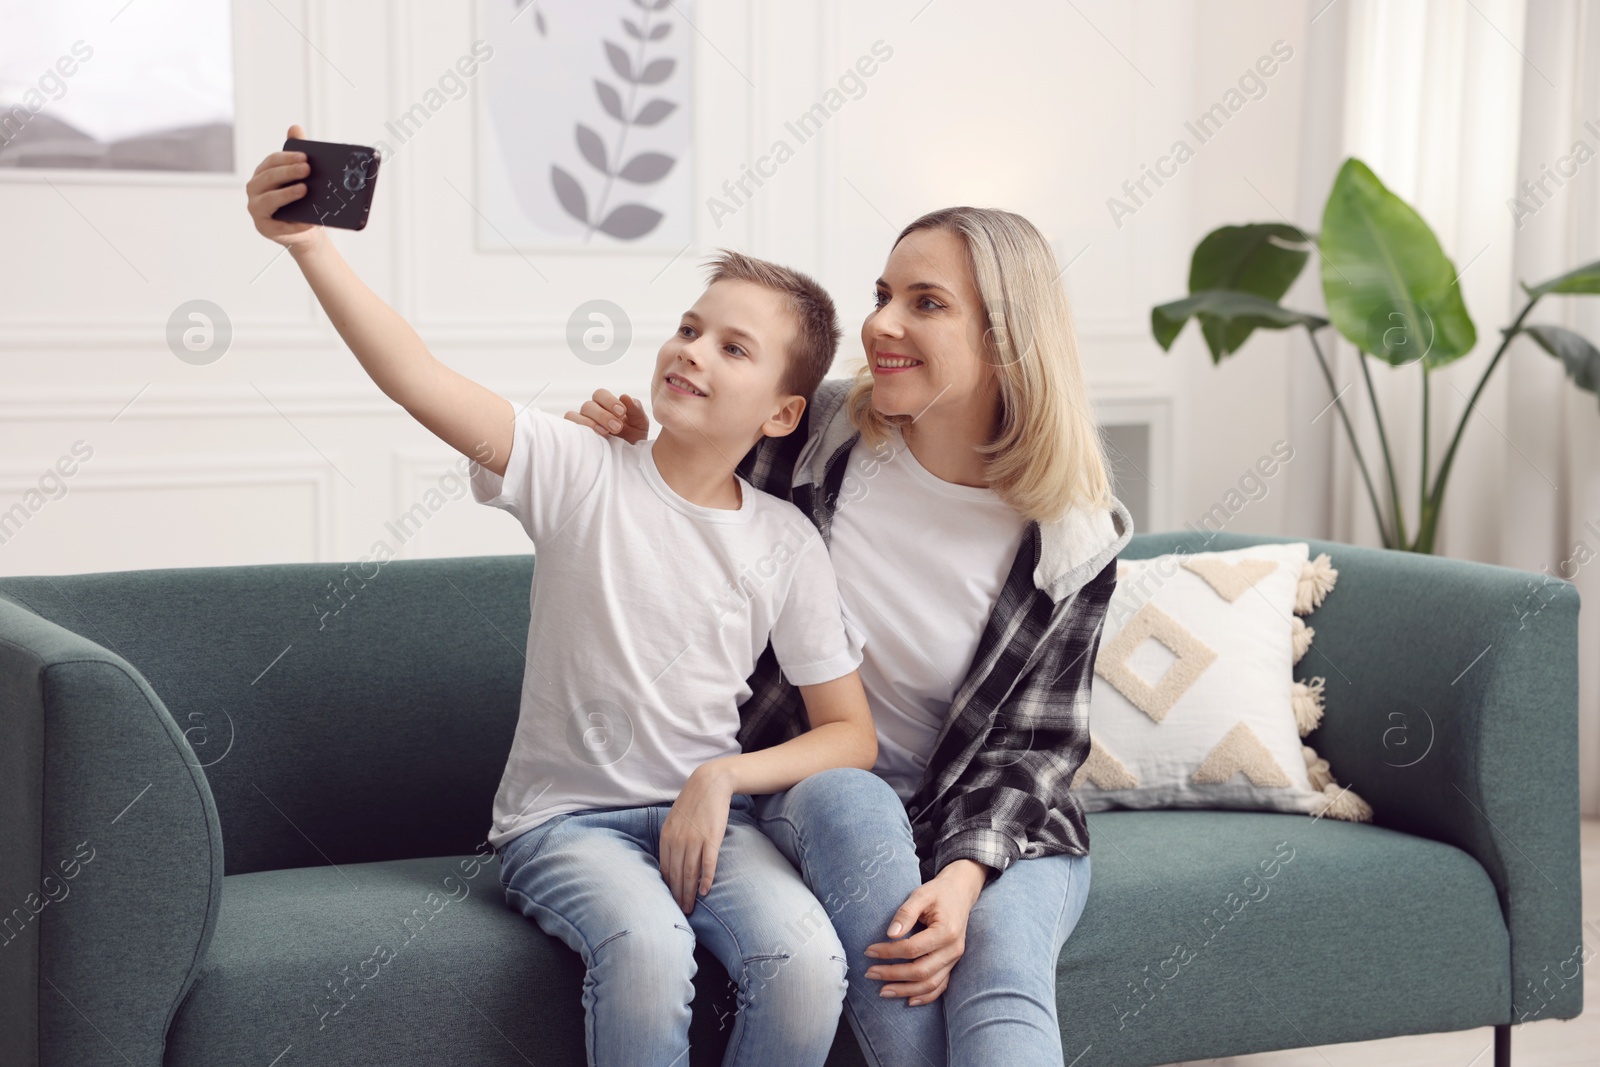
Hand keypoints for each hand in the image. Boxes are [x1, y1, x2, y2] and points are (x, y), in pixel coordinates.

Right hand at [246, 123, 323, 252]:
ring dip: (287, 194)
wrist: (306, 231)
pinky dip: (294, 224)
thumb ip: (297, 154)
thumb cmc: (303, 201)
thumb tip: (295, 128)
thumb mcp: (302, 178)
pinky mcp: (264, 228)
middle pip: (269, 177)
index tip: (305, 157)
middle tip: (307, 169)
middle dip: (288, 172)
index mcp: (263, 174)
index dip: (287, 158)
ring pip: (269, 199)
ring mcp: (256, 208)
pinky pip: (278, 225)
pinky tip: (308, 221)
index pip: (271, 161)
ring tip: (304, 190)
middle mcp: (255, 189)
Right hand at [564, 388, 649, 443]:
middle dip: (603, 415)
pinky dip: (578, 430)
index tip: (622, 412)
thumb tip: (625, 397)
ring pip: (574, 415)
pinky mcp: (575, 437)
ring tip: (606, 434)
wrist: (630, 460)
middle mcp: (591, 413)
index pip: (600, 394)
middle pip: (588, 405)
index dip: (609, 401)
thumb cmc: (634, 439)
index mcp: (605, 406)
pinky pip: (569, 429)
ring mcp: (581, 424)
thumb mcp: (639, 424)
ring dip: (590, 423)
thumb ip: (635, 409)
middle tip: (617, 427)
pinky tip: (593, 439)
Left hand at [659, 762, 735, 912]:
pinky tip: (705, 891)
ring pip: (690, 874)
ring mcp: (695, 841)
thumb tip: (669, 862)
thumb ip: (671, 840)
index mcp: (666, 837)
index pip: (665, 870)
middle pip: (677, 875)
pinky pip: (708, 865)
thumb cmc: (692, 803)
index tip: (670, 902)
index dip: (668, 888)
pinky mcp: (711, 839)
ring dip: (690, 893)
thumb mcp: (674, 821)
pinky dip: (706, 880)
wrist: (709, 784)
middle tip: (680, 912)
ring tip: (691, 907)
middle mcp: (678, 841)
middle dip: (678, 896)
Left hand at [862, 859, 987, 1006]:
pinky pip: (941, 986)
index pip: (912, 949)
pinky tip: (908, 1000)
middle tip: (869, 973)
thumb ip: (905, 912)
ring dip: (905, 990)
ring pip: (930, 984)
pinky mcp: (953, 964)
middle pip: (921, 971)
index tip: (868, 950)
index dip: (888, 952)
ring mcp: (955, 959)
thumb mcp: (921, 894)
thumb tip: (890, 935)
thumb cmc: (938, 893)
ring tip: (882, 990)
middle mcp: (953, 949)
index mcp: (946, 931)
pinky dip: (925, 996)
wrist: (961, 892)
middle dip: (892, 974)